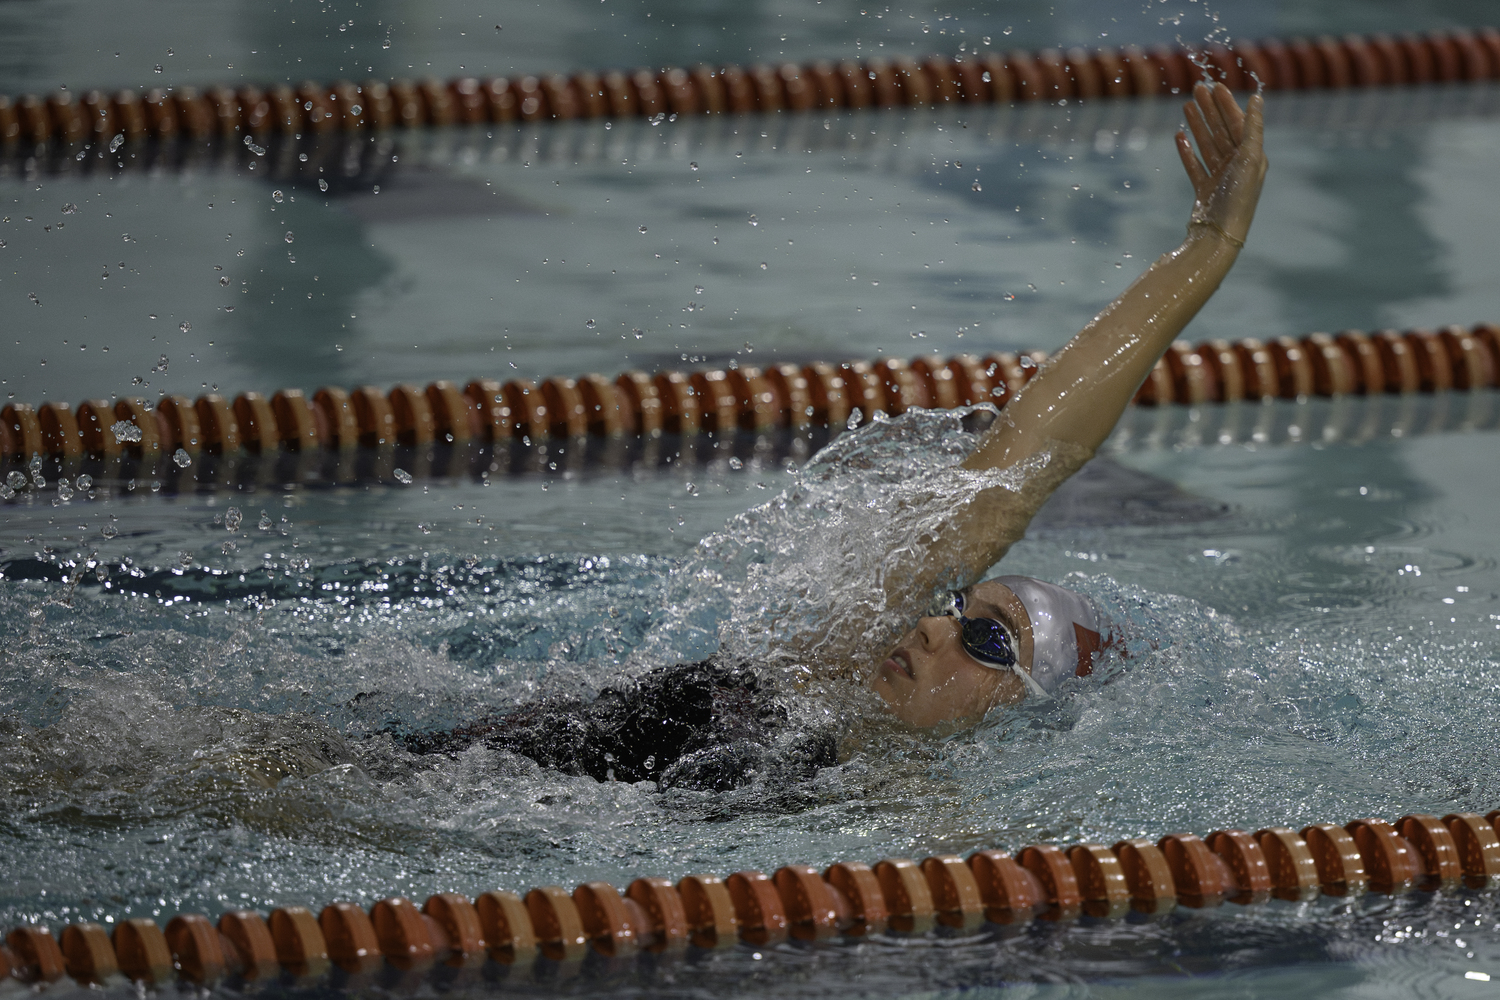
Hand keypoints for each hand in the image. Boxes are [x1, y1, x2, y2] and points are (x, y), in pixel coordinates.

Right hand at [1176, 81, 1266, 247]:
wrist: (1220, 233)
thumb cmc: (1239, 196)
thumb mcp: (1250, 158)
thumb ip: (1253, 127)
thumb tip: (1256, 99)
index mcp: (1252, 156)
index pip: (1238, 123)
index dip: (1226, 104)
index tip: (1214, 87)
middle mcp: (1237, 165)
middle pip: (1222, 131)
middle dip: (1210, 110)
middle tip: (1197, 90)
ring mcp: (1220, 178)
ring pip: (1207, 144)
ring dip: (1198, 126)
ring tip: (1186, 107)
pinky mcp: (1204, 190)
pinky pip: (1194, 165)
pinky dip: (1187, 151)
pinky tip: (1179, 137)